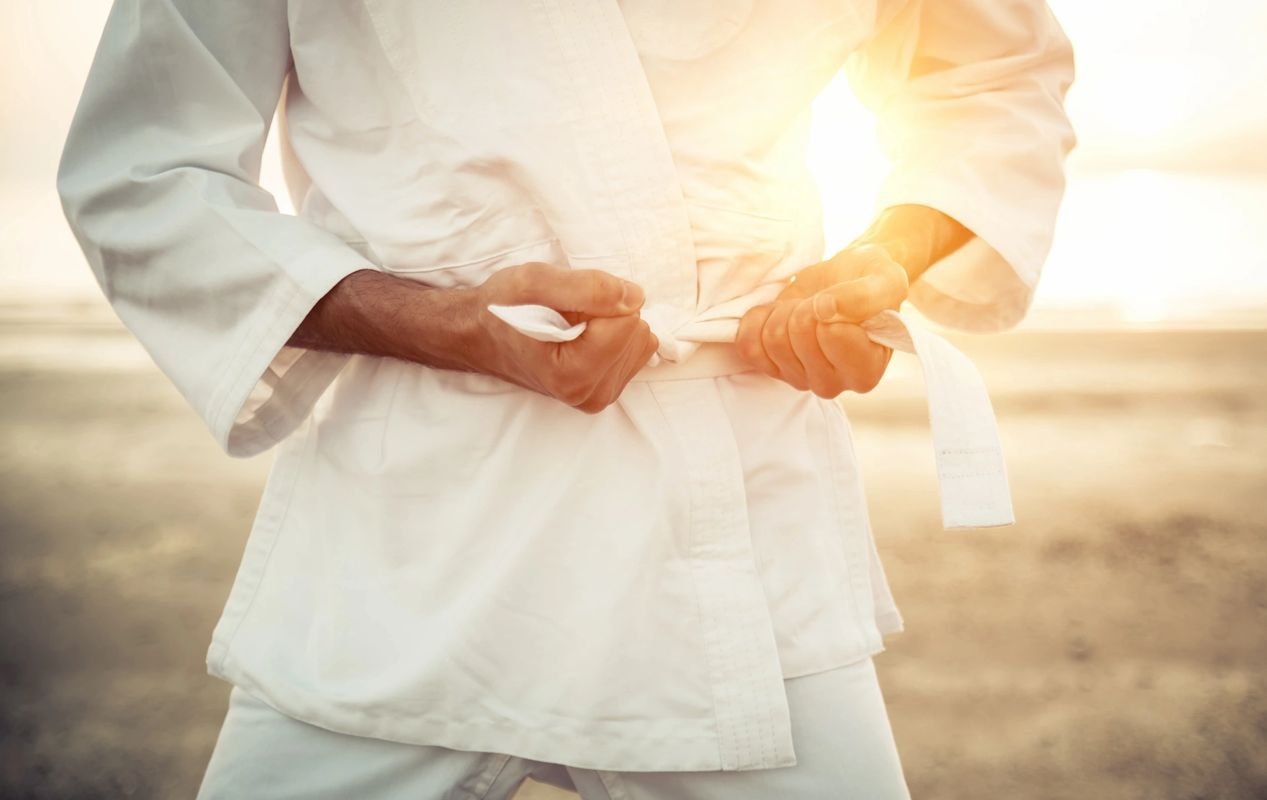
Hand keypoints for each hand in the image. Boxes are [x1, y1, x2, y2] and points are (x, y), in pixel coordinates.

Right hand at [470, 262, 658, 412]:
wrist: (480, 336)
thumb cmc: (501, 308)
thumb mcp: (534, 281)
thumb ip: (589, 287)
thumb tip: (636, 297)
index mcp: (573, 373)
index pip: (627, 319)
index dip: (598, 299)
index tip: (565, 306)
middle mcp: (590, 394)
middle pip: (636, 331)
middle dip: (605, 313)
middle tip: (565, 316)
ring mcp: (600, 396)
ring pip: (640, 341)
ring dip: (609, 325)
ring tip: (569, 328)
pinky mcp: (606, 391)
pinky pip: (636, 350)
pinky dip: (613, 336)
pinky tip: (581, 338)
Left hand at [734, 244, 906, 396]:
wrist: (846, 281)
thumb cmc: (871, 283)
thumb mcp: (886, 280)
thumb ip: (865, 296)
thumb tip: (825, 308)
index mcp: (866, 371)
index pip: (832, 333)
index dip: (831, 304)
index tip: (842, 301)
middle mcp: (833, 384)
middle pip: (797, 335)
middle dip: (805, 306)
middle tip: (820, 301)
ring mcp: (799, 379)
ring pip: (772, 340)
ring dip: (784, 311)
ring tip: (804, 307)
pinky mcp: (772, 369)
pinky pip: (748, 346)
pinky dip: (759, 320)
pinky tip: (780, 313)